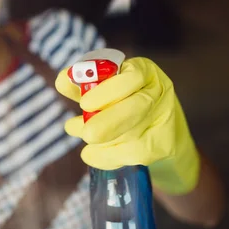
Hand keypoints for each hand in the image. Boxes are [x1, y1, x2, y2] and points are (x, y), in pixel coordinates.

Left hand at [55, 57, 200, 194]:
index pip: (132, 76)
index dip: (107, 91)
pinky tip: (91, 155)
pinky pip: (135, 153)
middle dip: (109, 121)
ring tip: (85, 142)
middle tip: (85, 134)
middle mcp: (159, 91)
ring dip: (104, 142)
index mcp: (143, 70)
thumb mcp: (103, 89)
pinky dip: (108, 157)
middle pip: (138, 107)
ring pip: (135, 134)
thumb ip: (82, 84)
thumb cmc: (123, 103)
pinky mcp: (165, 145)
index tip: (84, 103)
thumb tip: (62, 80)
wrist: (158, 130)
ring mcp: (165, 119)